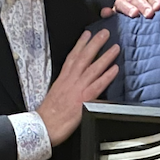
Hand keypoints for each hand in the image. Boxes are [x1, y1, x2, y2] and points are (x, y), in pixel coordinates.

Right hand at [37, 29, 119, 146]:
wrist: (44, 126)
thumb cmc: (49, 113)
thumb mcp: (56, 94)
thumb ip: (67, 85)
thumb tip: (76, 83)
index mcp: (63, 78)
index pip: (72, 57)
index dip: (80, 44)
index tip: (87, 34)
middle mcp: (71, 80)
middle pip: (84, 57)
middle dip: (95, 43)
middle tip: (105, 32)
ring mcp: (78, 89)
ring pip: (93, 68)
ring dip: (105, 56)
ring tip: (115, 47)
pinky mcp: (84, 99)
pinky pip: (98, 85)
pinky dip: (107, 76)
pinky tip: (115, 69)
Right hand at [108, 0, 159, 18]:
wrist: (149, 17)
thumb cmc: (155, 4)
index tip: (158, 6)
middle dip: (142, 4)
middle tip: (149, 14)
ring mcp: (122, 1)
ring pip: (122, 1)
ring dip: (128, 8)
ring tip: (135, 14)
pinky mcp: (115, 12)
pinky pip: (110, 10)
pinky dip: (107, 12)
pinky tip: (109, 13)